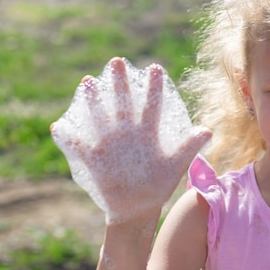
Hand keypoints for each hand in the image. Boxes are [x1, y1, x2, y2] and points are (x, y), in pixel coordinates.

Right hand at [51, 57, 210, 223]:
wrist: (138, 208)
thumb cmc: (159, 184)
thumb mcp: (176, 165)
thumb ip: (190, 146)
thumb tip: (209, 130)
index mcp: (148, 132)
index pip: (152, 105)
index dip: (154, 87)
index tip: (155, 67)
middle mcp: (127, 132)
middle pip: (123, 103)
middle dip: (120, 83)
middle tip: (117, 62)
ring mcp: (109, 143)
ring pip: (100, 117)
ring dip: (93, 101)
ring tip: (87, 81)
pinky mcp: (94, 158)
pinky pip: (78, 146)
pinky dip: (68, 138)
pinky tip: (60, 126)